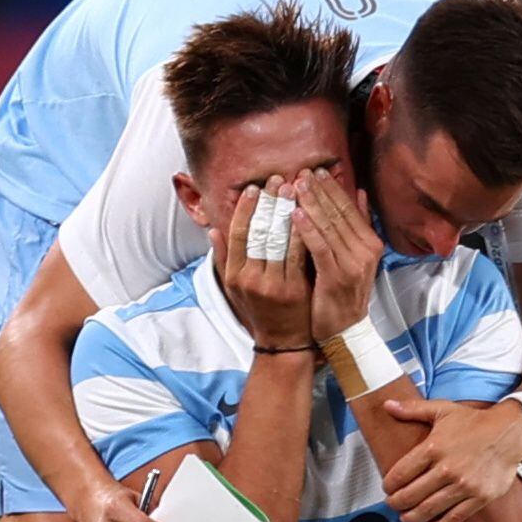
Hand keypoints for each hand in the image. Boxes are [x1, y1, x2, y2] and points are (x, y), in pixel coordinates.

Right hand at [211, 176, 310, 347]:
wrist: (284, 341)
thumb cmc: (260, 310)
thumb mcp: (234, 287)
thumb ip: (224, 258)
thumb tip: (212, 229)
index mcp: (235, 275)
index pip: (238, 234)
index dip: (245, 209)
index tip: (254, 188)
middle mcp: (250, 279)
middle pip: (259, 232)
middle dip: (269, 203)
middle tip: (278, 179)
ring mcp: (272, 285)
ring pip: (279, 240)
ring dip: (287, 211)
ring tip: (295, 188)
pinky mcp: (294, 289)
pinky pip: (298, 254)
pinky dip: (303, 232)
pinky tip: (309, 214)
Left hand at [292, 168, 382, 339]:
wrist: (345, 330)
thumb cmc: (344, 292)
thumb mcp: (357, 256)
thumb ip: (359, 225)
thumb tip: (361, 192)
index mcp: (371, 243)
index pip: (349, 208)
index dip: (332, 188)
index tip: (315, 171)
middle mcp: (365, 251)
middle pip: (339, 213)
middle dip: (319, 191)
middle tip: (302, 172)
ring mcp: (352, 264)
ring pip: (329, 226)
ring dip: (312, 203)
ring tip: (296, 186)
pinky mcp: (336, 276)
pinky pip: (320, 247)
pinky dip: (308, 229)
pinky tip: (295, 215)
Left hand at [381, 397, 521, 521]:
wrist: (510, 433)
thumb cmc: (474, 422)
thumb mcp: (442, 410)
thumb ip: (412, 409)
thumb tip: (387, 404)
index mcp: (434, 447)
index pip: (401, 473)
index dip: (389, 484)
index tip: (387, 488)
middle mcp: (447, 468)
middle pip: (411, 494)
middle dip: (397, 502)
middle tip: (393, 504)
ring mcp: (464, 485)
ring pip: (429, 508)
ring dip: (413, 517)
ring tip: (406, 517)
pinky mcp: (479, 497)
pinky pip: (454, 517)